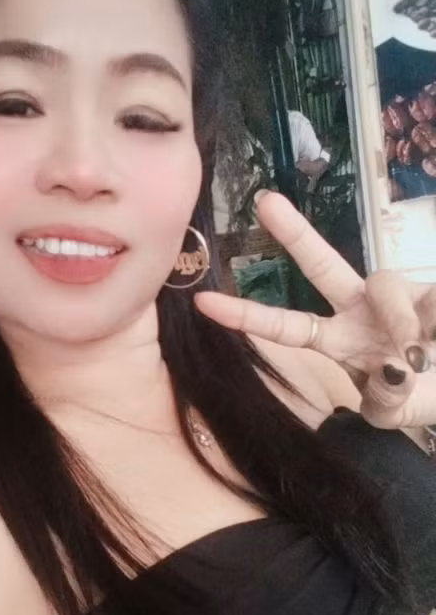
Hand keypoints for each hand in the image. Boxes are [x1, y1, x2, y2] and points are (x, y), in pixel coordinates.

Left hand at [195, 192, 435, 429]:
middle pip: (321, 265)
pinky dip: (434, 322)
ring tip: (417, 356)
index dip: (246, 316)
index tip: (202, 302)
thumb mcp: (395, 412)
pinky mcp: (432, 291)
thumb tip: (392, 371)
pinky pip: (430, 296)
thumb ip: (386, 402)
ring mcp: (395, 297)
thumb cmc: (422, 397)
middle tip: (264, 202)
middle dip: (294, 233)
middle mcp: (358, 310)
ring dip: (398, 319)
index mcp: (337, 340)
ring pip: (384, 285)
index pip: (286, 327)